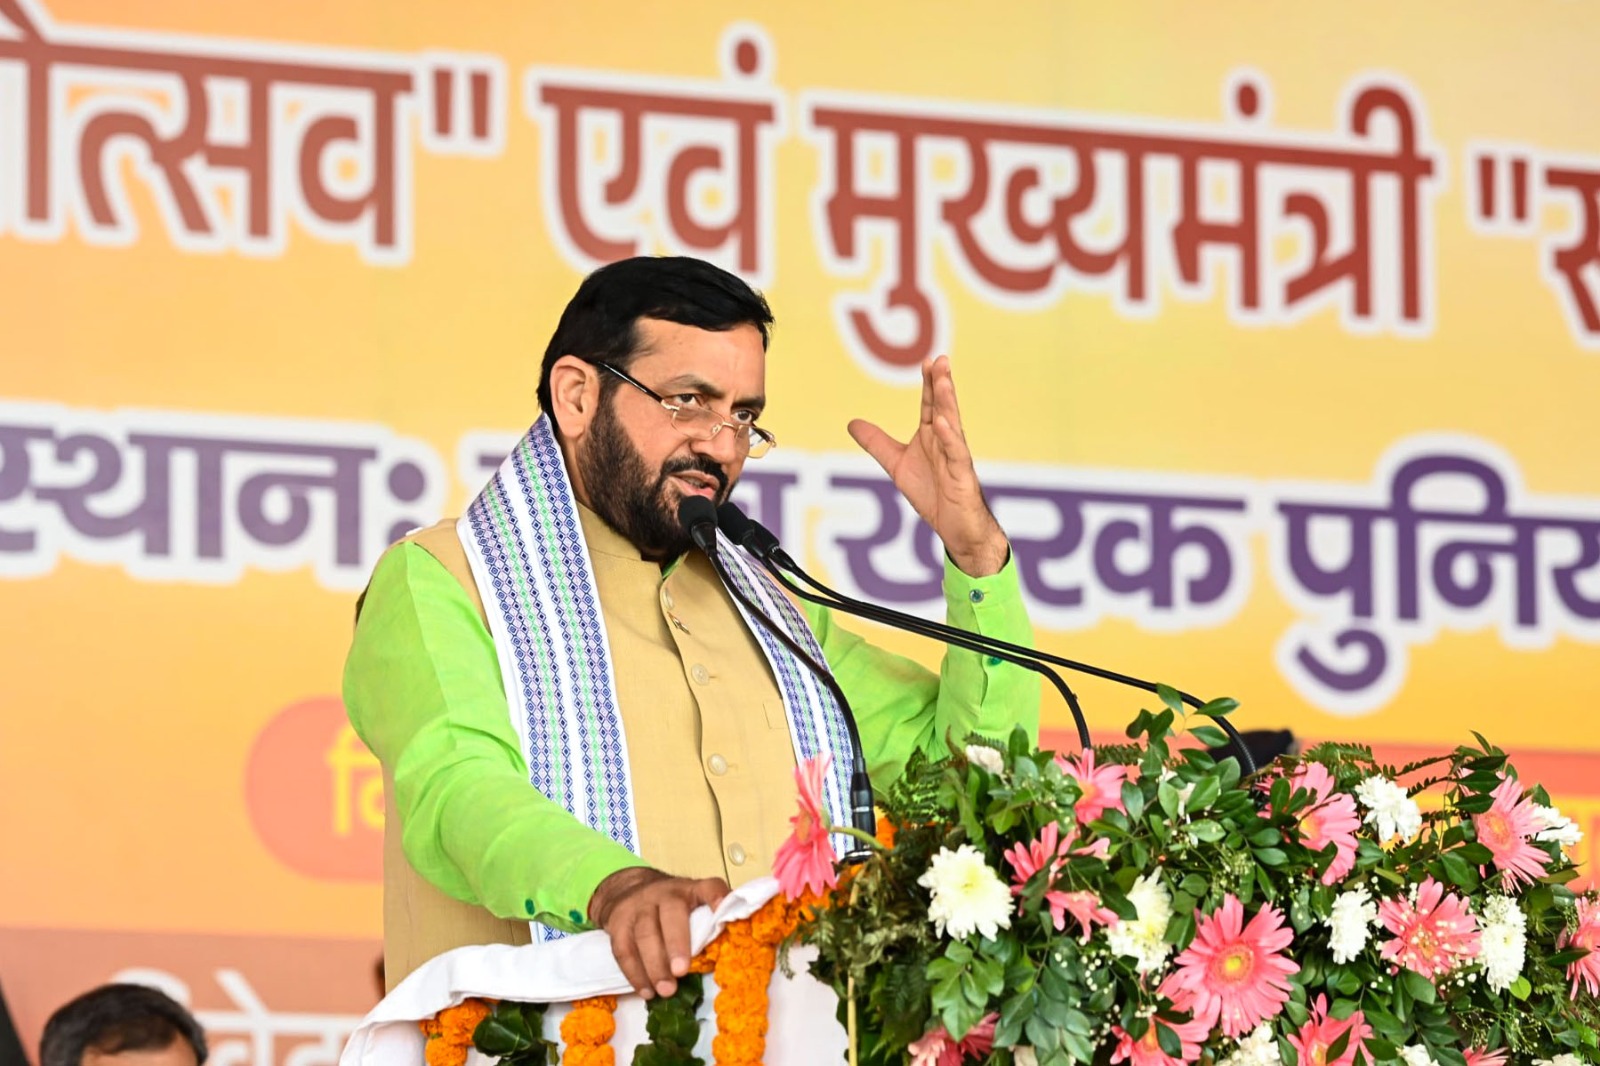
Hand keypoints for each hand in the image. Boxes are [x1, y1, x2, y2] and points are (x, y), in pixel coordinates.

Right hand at [587, 867, 730, 998]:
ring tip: (666, 991)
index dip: (716, 897)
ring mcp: (638, 906)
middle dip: (676, 944)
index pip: (708, 887)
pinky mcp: (618, 922)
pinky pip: (623, 949)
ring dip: (655, 966)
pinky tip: (646, 991)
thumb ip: (707, 921)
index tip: (722, 911)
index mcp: (689, 890)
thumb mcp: (689, 903)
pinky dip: (634, 973)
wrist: (626, 889)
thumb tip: (732, 950)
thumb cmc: (668, 906)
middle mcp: (664, 893)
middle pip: (671, 915)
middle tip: (681, 972)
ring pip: (644, 934)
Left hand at [848, 355, 1008, 575]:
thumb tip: (852, 423)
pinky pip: (956, 454)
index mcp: (932, 435)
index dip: (928, 383)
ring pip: (953, 424)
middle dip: (941, 384)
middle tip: (941, 360)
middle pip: (943, 407)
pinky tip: (943, 424)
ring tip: (944, 381)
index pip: (930, 404)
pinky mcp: (962, 475)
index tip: (926, 361)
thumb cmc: (932, 493)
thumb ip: (877, 443)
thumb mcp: (896, 464)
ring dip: (948, 403)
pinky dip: (950, 438)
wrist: (953, 525)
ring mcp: (956, 456)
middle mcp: (946, 441)